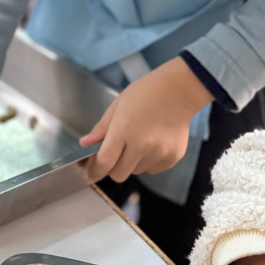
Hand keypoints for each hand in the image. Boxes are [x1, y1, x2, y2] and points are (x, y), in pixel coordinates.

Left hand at [80, 56, 211, 182]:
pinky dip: (149, 161)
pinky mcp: (172, 157)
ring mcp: (158, 152)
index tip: (91, 174)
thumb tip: (85, 144)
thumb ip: (102, 127)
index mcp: (123, 129)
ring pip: (136, 171)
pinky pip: (153, 169)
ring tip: (140, 139)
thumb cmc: (146, 92)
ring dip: (132, 162)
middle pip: (119, 174)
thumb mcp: (118, 104)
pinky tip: (154, 141)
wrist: (179, 90)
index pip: (104, 162)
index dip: (95, 171)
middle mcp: (141, 145)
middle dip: (113, 167)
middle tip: (116, 153)